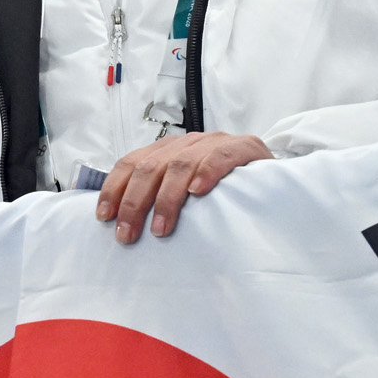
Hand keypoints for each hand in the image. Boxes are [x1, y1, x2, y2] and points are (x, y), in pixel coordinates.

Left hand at [96, 132, 272, 243]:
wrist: (273, 176)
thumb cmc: (224, 189)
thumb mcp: (185, 189)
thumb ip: (158, 195)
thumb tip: (120, 221)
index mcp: (168, 149)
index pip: (131, 163)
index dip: (114, 189)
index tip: (104, 216)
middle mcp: (188, 142)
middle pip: (150, 167)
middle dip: (134, 203)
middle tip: (127, 234)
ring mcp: (215, 142)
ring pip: (180, 164)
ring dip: (166, 199)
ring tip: (160, 228)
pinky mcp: (244, 147)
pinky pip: (220, 156)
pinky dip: (206, 173)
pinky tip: (197, 192)